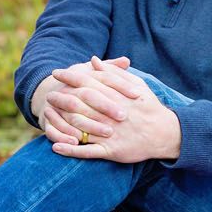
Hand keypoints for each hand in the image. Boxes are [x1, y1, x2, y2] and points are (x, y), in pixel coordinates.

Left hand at [50, 57, 180, 162]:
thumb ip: (114, 73)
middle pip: (81, 102)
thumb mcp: (136, 85)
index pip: (89, 83)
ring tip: (46, 115)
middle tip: (49, 93)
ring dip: (61, 120)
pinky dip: (71, 149)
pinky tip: (56, 146)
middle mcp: (111, 113)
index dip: (71, 76)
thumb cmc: (149, 107)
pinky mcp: (111, 150)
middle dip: (62, 96)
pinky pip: (87, 151)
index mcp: (117, 96)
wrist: (165, 133)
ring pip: (81, 126)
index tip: (56, 72)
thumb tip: (94, 60)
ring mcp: (110, 133)